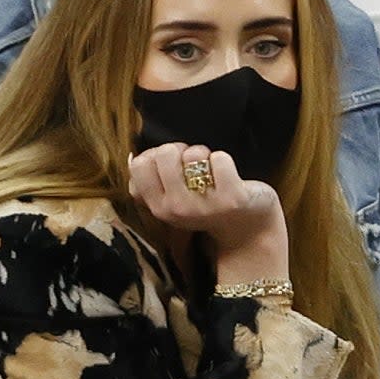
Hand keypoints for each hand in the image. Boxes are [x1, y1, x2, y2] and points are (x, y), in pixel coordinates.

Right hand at [128, 142, 288, 280]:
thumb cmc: (205, 203)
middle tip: (193, 167)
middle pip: (164, 153)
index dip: (156, 155)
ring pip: (193, 154)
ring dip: (204, 154)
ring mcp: (204, 206)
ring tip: (211, 173)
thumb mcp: (171, 199)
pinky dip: (225, 160)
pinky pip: (220, 159)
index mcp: (158, 208)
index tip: (172, 166)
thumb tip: (133, 158)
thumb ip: (149, 180)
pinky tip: (228, 177)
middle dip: (181, 150)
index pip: (140, 165)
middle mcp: (177, 210)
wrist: (246, 228)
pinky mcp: (232, 199)